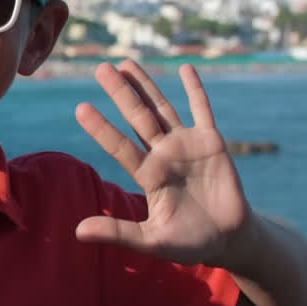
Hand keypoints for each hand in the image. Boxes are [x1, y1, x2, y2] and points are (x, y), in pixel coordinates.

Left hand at [74, 60, 252, 266]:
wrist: (228, 240)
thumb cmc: (188, 242)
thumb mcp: (151, 241)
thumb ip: (118, 233)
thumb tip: (77, 232)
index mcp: (148, 174)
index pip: (120, 146)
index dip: (102, 128)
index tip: (80, 108)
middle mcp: (163, 154)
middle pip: (138, 117)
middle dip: (120, 93)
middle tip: (100, 68)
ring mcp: (187, 145)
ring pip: (163, 109)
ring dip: (146, 86)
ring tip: (126, 63)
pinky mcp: (213, 144)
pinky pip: (203, 112)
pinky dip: (196, 91)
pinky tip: (186, 69)